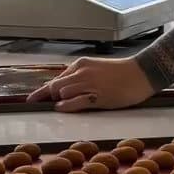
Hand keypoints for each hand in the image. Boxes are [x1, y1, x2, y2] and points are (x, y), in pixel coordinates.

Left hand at [27, 55, 153, 112]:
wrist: (142, 73)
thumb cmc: (121, 73)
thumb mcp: (96, 69)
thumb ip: (80, 76)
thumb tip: (63, 89)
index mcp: (81, 64)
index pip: (56, 78)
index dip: (43, 91)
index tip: (32, 99)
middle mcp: (82, 72)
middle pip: (54, 86)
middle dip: (46, 97)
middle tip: (42, 105)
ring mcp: (89, 84)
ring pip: (61, 92)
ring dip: (58, 100)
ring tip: (59, 107)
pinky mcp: (98, 96)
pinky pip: (75, 101)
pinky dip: (66, 105)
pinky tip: (62, 108)